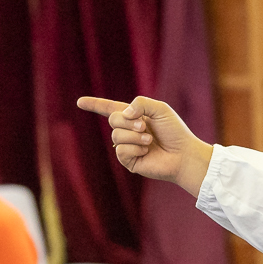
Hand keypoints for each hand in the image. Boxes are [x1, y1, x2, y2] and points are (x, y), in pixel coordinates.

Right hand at [76, 96, 212, 195]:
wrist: (183, 154)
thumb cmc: (174, 131)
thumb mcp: (160, 109)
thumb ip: (141, 103)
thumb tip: (124, 113)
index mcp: (133, 116)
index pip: (109, 109)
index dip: (94, 105)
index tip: (79, 102)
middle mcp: (128, 131)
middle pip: (113, 119)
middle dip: (128, 121)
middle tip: (145, 126)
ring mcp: (127, 146)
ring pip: (116, 135)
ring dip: (134, 136)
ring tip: (149, 140)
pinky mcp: (128, 161)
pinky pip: (121, 150)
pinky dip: (135, 147)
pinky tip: (147, 150)